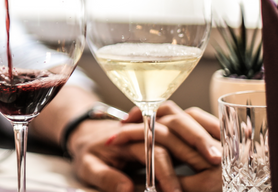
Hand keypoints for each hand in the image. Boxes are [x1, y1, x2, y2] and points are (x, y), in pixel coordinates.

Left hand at [67, 102, 220, 191]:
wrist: (83, 133)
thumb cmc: (86, 150)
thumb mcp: (88, 167)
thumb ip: (107, 178)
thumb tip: (128, 189)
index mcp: (122, 133)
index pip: (151, 148)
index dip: (166, 171)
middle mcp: (138, 122)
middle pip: (173, 124)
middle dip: (197, 141)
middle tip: (216, 163)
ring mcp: (148, 121)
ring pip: (179, 117)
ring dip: (199, 130)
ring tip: (219, 152)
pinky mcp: (156, 125)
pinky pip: (179, 119)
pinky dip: (196, 126)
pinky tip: (211, 144)